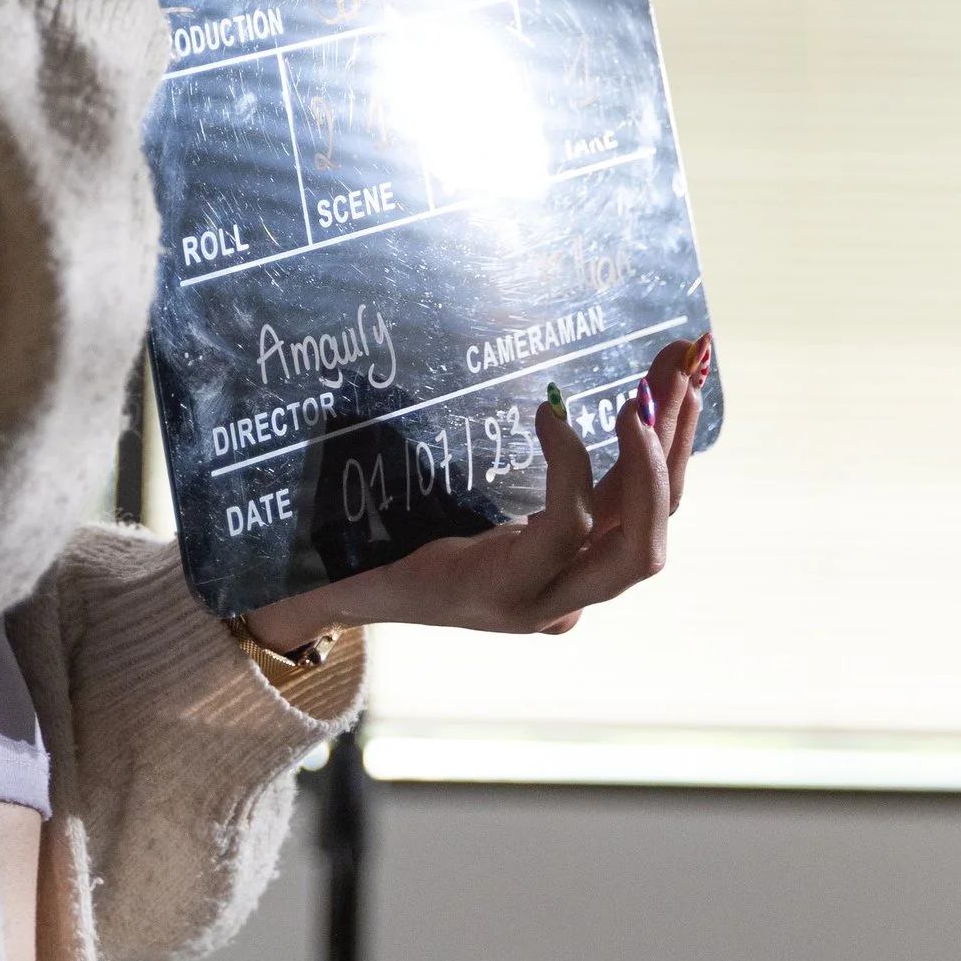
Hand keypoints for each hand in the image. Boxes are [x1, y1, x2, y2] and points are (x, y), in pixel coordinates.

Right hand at [245, 338, 706, 646]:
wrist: (400, 601)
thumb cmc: (370, 577)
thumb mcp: (355, 576)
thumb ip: (334, 585)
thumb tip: (276, 596)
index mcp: (504, 599)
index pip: (562, 539)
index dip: (570, 475)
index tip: (547, 406)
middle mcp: (558, 597)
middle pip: (638, 549)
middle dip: (654, 468)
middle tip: (650, 388)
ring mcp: (585, 574)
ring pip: (654, 516)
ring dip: (674, 438)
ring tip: (683, 359)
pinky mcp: (595, 542)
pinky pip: (645, 496)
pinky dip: (662, 441)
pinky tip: (668, 384)